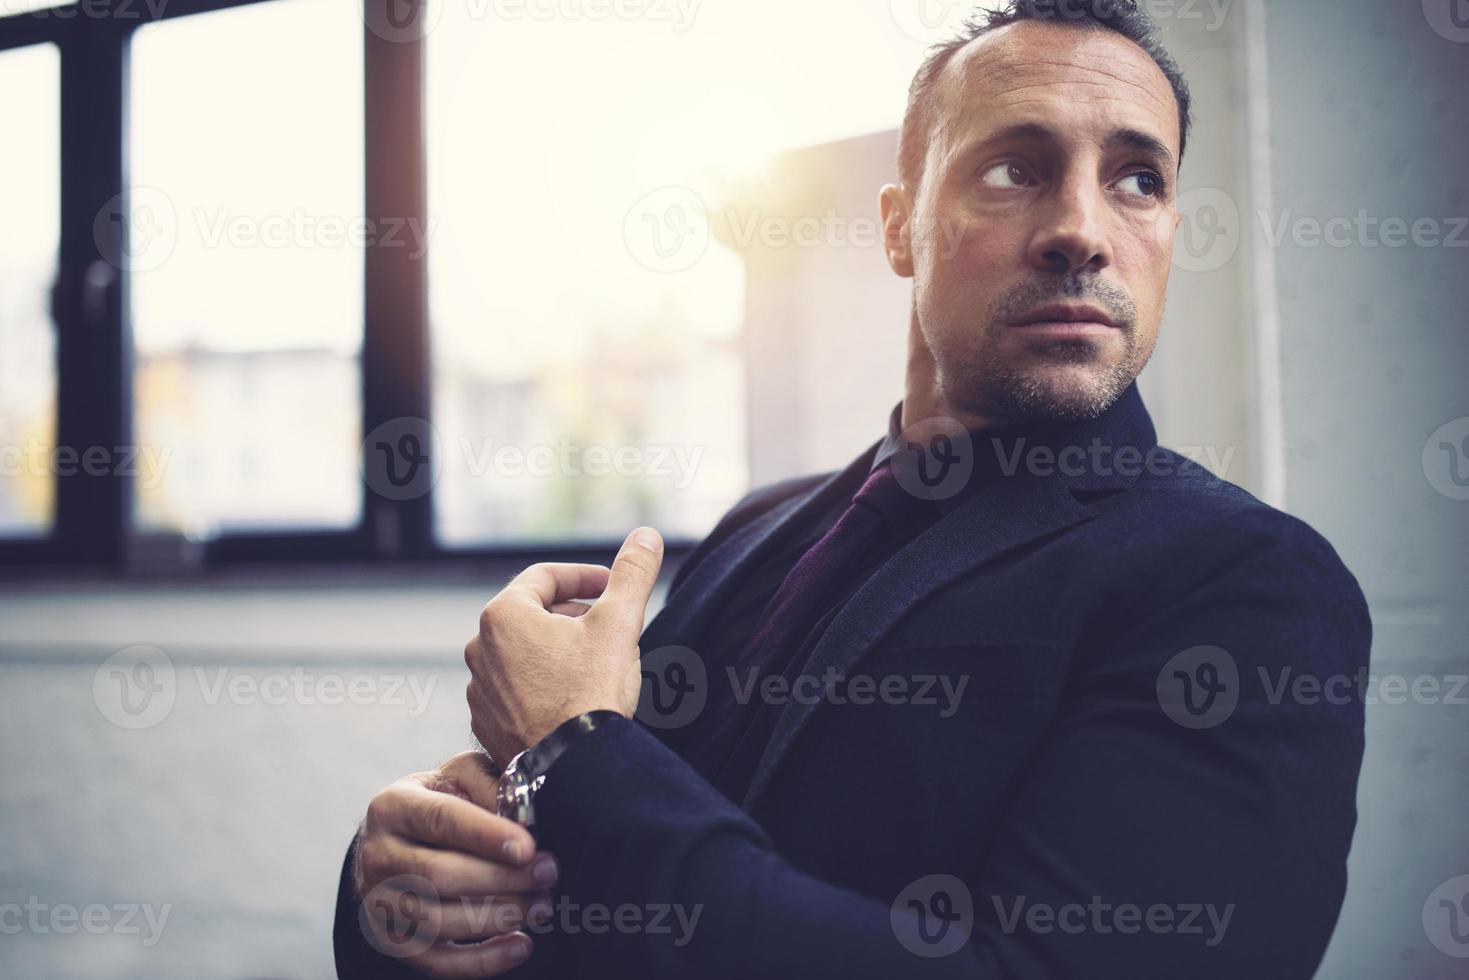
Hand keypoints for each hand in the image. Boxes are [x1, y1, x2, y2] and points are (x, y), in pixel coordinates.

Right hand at [354, 751, 560, 975]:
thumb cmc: (440, 801)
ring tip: (541, 906)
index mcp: (393, 807)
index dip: (485, 835)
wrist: (396, 838)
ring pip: (438, 921)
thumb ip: (489, 784)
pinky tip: (520, 946)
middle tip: (548, 873)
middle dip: (502, 878)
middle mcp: (378, 856)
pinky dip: (482, 961)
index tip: (527, 847)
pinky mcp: (392, 940)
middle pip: (439, 876)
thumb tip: (524, 812)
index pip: (440, 820)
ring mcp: (380, 903)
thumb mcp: (459, 775)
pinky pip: (436, 961)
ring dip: (498, 917)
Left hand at [464, 526, 663, 764]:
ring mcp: (479, 690)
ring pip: (522, 653)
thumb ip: (632, 574)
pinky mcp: (486, 724)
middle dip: (572, 613)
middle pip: (531, 614)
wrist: (572, 769)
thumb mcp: (620, 624)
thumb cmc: (591, 693)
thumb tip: (647, 535)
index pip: (545, 576)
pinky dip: (541, 684)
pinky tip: (572, 698)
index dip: (585, 577)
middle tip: (608, 625)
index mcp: (503, 615)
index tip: (612, 588)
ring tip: (594, 663)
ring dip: (556, 650)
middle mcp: (479, 649)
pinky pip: (515, 690)